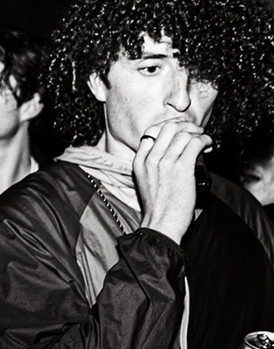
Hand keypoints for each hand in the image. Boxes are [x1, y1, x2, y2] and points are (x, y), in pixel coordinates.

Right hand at [133, 118, 210, 243]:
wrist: (161, 223)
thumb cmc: (158, 207)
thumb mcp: (145, 181)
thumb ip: (153, 165)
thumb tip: (173, 151)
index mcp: (139, 161)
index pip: (151, 131)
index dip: (169, 127)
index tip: (180, 131)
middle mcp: (151, 159)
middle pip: (168, 127)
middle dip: (185, 126)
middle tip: (195, 132)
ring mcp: (166, 163)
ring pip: (184, 134)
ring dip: (198, 134)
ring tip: (204, 141)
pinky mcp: (182, 168)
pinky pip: (196, 143)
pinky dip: (205, 141)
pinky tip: (208, 146)